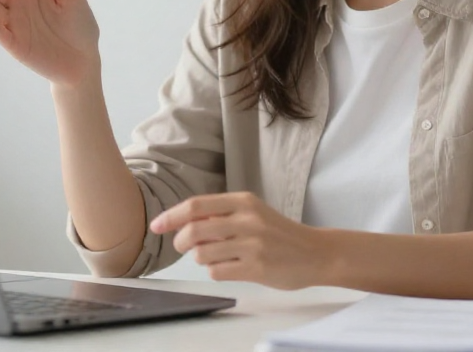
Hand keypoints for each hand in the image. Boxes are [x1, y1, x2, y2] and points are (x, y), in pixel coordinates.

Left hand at [149, 192, 330, 289]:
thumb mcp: (253, 212)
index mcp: (243, 202)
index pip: (196, 205)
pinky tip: (228, 267)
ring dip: (200, 259)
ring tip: (215, 257)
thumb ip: (222, 213)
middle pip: (193, 230)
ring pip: (202, 254)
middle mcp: (247, 220)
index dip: (170, 216)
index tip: (156, 226)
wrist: (316, 253)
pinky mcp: (256, 267)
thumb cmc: (280, 233)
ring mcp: (252, 245)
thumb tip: (183, 219)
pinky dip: (214, 272)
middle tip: (183, 247)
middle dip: (180, 242)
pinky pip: (216, 272)